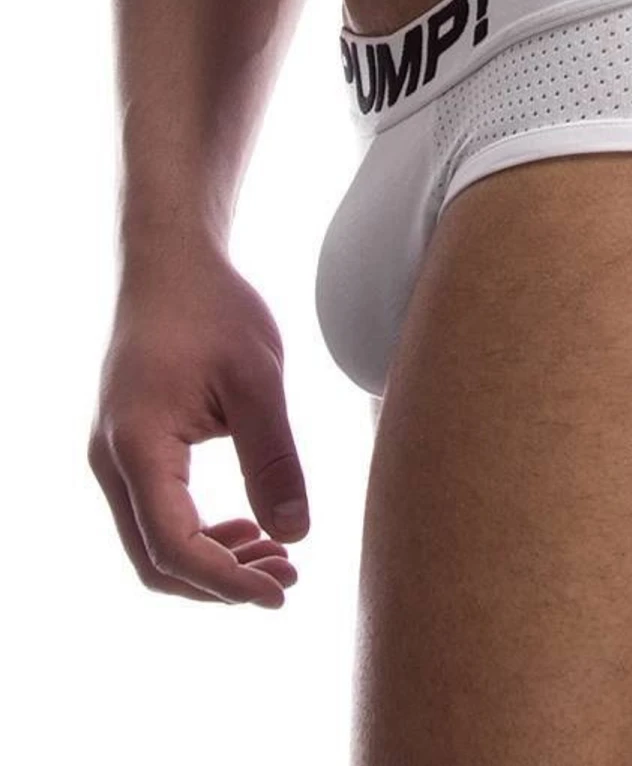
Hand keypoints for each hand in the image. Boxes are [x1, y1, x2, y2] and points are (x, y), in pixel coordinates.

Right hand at [88, 241, 307, 605]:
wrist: (172, 265)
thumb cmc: (214, 311)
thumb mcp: (259, 382)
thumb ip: (275, 460)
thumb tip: (296, 534)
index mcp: (138, 445)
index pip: (174, 546)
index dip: (227, 582)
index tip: (281, 590)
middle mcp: (112, 460)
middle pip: (156, 560)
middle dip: (221, 582)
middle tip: (288, 578)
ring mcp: (114, 456)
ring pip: (153, 543)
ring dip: (213, 562)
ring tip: (277, 556)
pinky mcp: (129, 448)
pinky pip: (155, 514)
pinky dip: (199, 535)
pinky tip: (248, 526)